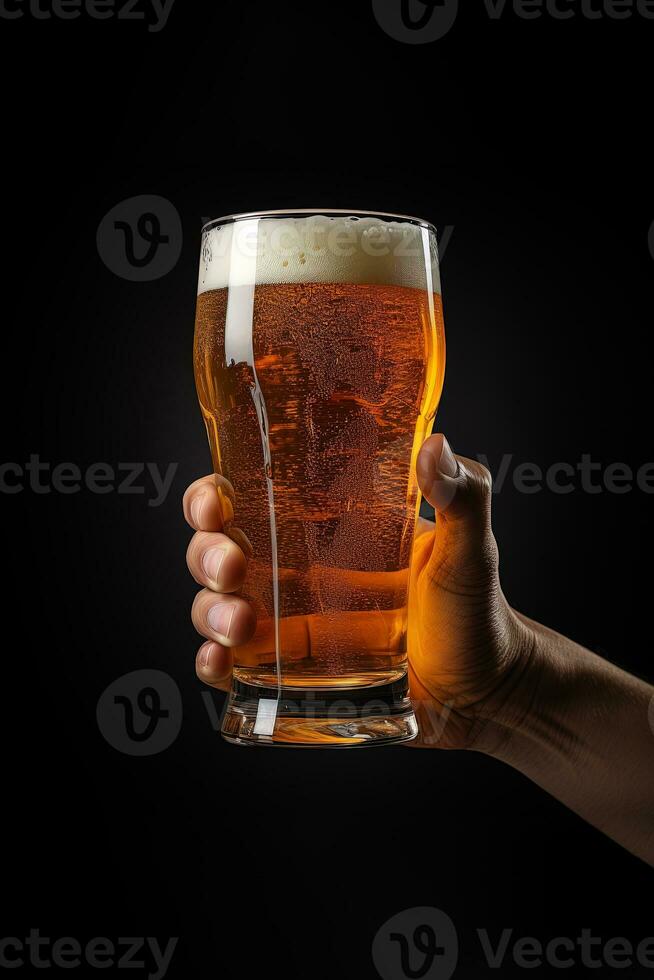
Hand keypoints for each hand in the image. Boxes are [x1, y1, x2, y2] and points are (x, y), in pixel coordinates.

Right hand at [183, 433, 537, 750]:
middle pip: (218, 550)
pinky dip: (214, 664)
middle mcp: (297, 573)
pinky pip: (236, 668)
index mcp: (326, 531)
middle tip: (230, 568)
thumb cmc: (477, 613)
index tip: (217, 501)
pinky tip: (220, 664)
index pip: (251, 497)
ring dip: (208, 610)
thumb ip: (464, 498)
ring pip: (216, 606)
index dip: (215, 495)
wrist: (487, 695)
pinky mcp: (292, 677)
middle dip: (206, 553)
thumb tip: (435, 446)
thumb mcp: (470, 551)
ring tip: (238, 626)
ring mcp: (290, 627)